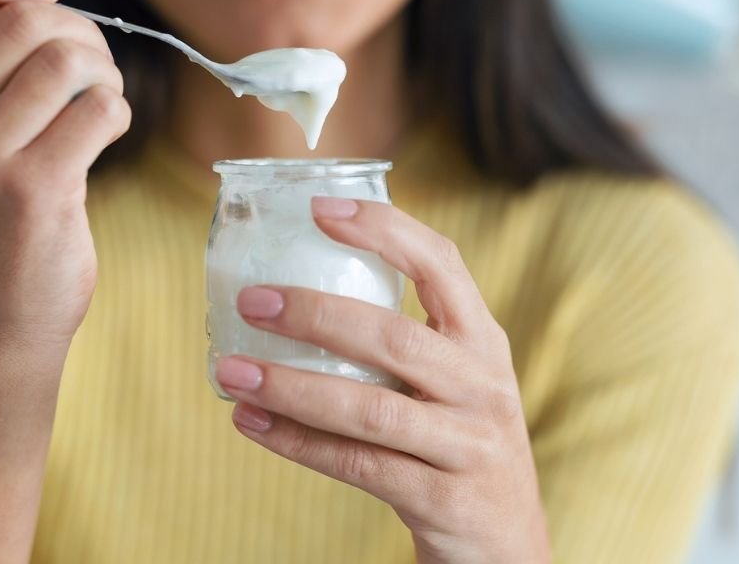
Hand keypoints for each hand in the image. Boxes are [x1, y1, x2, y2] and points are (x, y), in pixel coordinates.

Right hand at [0, 0, 129, 348]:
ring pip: (69, 60)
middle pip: (27, 19)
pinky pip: (101, 108)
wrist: (2, 310)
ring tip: (97, 103)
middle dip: (82, 35)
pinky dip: (117, 113)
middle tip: (89, 72)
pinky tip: (102, 139)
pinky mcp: (32, 191)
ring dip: (104, 74)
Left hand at [214, 197, 550, 562]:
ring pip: (369, 407)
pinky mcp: (443, 498)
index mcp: (483, 342)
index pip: (442, 265)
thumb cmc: (460, 445)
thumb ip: (403, 345)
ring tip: (232, 371)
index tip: (320, 208)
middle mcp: (483, 386)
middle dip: (316, 315)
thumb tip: (296, 297)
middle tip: (252, 301)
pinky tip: (252, 423)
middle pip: (396, 337)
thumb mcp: (455, 384)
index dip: (383, 229)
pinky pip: (357, 465)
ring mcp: (468, 444)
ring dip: (291, 386)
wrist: (507, 545)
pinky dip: (298, 442)